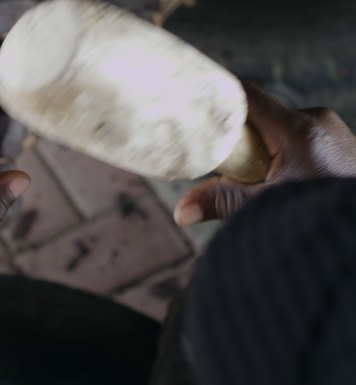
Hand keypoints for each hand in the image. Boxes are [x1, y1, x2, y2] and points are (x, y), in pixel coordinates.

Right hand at [174, 82, 355, 225]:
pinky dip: (284, 153)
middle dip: (240, 135)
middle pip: (261, 114)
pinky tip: (282, 178)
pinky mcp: (339, 143)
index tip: (195, 105)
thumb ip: (223, 202)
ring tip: (258, 178)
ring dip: (263, 147)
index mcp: (298, 130)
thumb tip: (181, 210)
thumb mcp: (268, 209)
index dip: (218, 98)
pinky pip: (300, 138)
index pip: (246, 95)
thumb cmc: (323, 216)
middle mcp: (317, 121)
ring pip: (281, 127)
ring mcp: (331, 130)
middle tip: (225, 160)